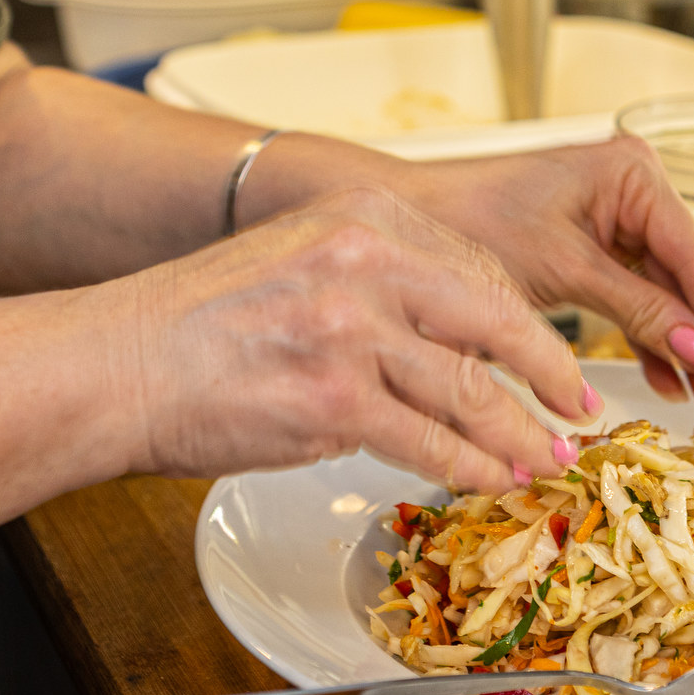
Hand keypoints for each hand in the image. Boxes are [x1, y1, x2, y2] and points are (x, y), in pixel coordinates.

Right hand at [114, 186, 596, 490]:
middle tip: (578, 407)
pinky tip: (488, 479)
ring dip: (517, 434)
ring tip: (545, 459)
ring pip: (470, 389)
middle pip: (495, 321)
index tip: (554, 354)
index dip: (529, 322)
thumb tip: (457, 335)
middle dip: (550, 374)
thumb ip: (382, 280)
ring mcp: (353, 330)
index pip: (479, 269)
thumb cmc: (199, 322)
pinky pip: (429, 441)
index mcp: (365, 215)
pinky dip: (469, 467)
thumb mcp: (302, 258)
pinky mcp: (334, 400)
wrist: (116, 363)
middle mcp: (367, 260)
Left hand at [397, 137, 693, 416]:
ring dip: (688, 350)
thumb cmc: (471, 223)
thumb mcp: (563, 270)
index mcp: (632, 174)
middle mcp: (634, 188)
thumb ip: (638, 309)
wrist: (409, 220)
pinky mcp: (595, 247)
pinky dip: (651, 340)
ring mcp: (617, 217)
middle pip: (690, 277)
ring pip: (668, 294)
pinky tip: (669, 383)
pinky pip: (637, 298)